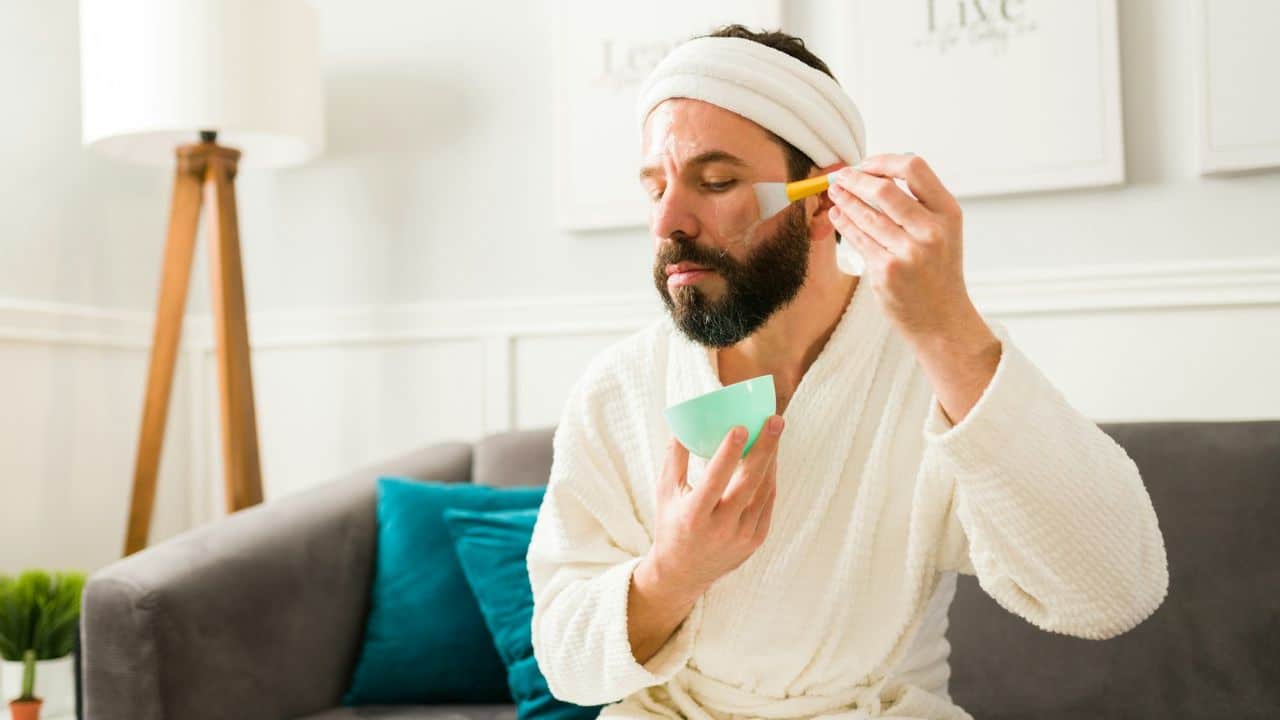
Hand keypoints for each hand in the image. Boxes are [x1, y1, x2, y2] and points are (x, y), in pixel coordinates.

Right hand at [648, 416, 783, 595]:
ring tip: (774, 432)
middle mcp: (720, 528)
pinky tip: (770, 458)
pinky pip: (767, 503)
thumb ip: (674, 460)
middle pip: (749, 483)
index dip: (729, 453)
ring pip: (763, 491)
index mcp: (694, 515)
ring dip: (771, 459)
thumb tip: (681, 426)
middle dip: (765, 449)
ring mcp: (742, 536)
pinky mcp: (755, 540)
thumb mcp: (665, 494)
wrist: (684, 573)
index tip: (741, 427)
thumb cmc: (672, 525)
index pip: (715, 479)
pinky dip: (769, 479)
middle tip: (774, 421)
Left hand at [826, 153, 976, 341]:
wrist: (942, 319)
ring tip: (834, 192)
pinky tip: (837, 215)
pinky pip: (858, 239)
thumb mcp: (943, 231)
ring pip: (866, 215)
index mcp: (948, 213)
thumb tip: (878, 173)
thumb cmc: (938, 271)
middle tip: (841, 175)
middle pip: (884, 189)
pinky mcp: (886, 271)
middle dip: (856, 179)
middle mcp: (931, 231)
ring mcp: (908, 252)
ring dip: (845, 199)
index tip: (867, 164)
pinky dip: (844, 223)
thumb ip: (919, 203)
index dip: (884, 161)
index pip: (915, 169)